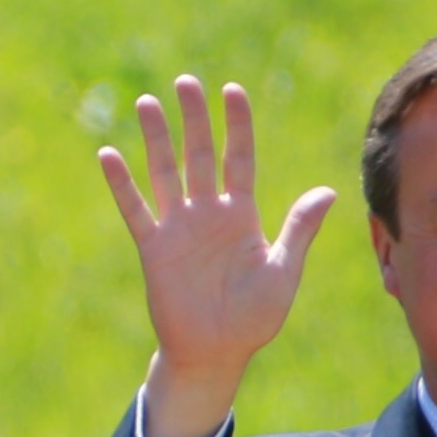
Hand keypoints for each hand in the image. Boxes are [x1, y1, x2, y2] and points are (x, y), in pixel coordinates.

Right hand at [95, 76, 335, 436]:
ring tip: (148, 103)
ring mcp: (179, 228)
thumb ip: (298, 230)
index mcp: (242, 215)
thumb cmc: (254, 317)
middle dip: (194, 119)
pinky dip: (122, 184)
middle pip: (200, 155)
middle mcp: (209, 213)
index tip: (232, 90)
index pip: (240, 158)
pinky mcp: (154, 248)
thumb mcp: (283, 271)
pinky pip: (136, 209)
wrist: (216, 353)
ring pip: (166, 172)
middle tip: (186, 82)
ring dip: (156, 139)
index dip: (236, 125)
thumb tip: (328, 192)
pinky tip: (108, 155)